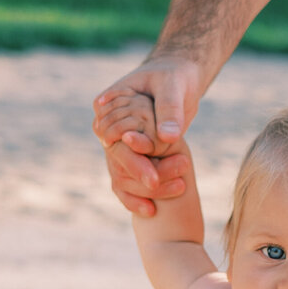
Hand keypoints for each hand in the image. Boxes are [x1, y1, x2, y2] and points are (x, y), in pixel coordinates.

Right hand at [92, 53, 203, 217]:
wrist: (178, 80)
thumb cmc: (173, 77)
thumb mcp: (173, 86)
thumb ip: (169, 109)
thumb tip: (170, 137)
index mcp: (108, 105)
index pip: (113, 139)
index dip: (132, 159)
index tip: (153, 176)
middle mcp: (108, 128)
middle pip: (117, 160)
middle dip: (140, 175)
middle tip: (160, 187)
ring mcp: (119, 144)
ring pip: (122, 174)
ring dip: (147, 187)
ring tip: (180, 188)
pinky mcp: (133, 155)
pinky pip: (127, 181)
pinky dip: (136, 197)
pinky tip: (151, 211)